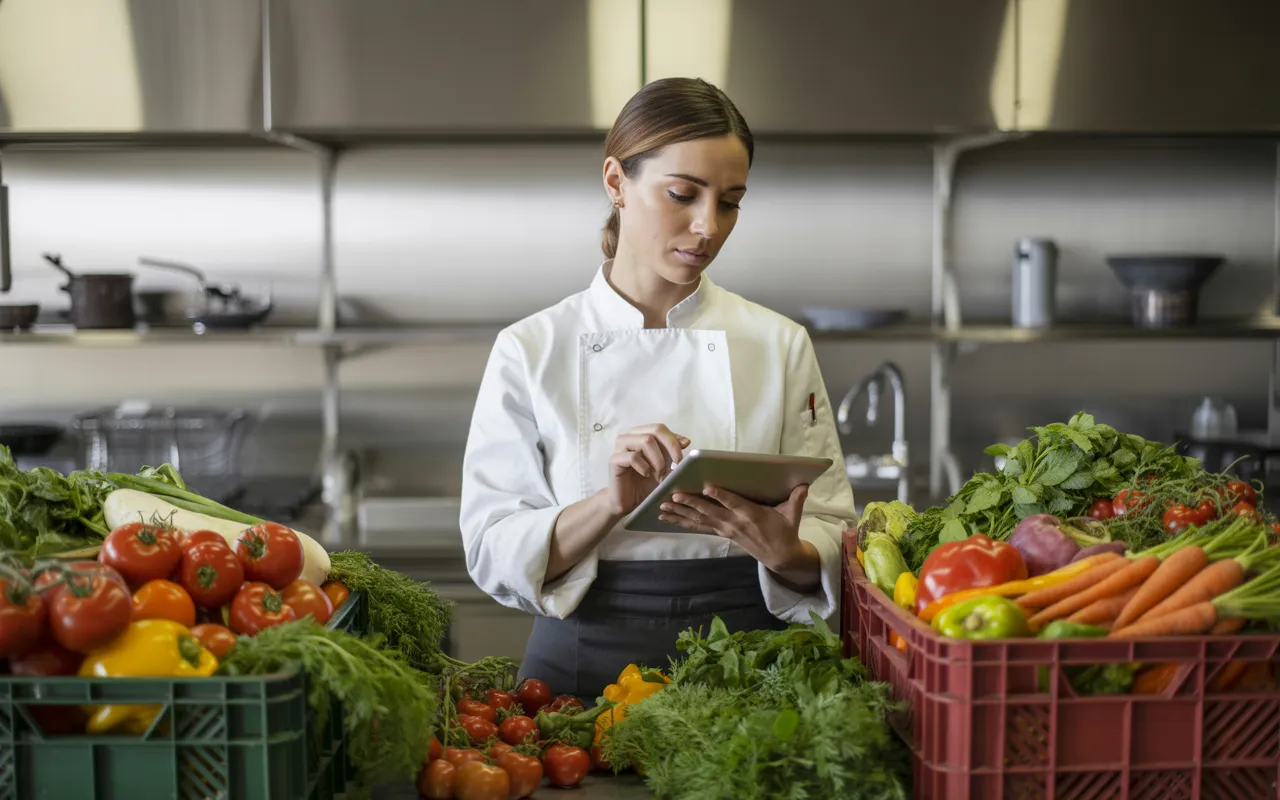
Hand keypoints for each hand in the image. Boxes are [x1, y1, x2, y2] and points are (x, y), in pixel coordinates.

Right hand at [605, 423, 689, 516]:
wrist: (629, 502)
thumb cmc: (647, 484)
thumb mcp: (665, 466)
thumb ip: (673, 452)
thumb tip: (686, 440)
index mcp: (642, 434)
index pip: (660, 428)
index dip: (674, 441)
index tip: (681, 458)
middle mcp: (630, 436)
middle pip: (654, 430)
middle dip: (670, 447)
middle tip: (675, 465)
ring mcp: (620, 447)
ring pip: (645, 440)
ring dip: (658, 460)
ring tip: (659, 474)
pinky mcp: (614, 460)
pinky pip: (632, 456)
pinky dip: (644, 467)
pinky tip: (646, 475)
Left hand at [659, 484, 810, 573]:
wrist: (779, 556)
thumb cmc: (785, 531)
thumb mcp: (793, 516)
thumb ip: (796, 500)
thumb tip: (804, 485)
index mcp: (752, 515)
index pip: (734, 503)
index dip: (721, 495)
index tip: (707, 486)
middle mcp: (735, 523)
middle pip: (710, 512)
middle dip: (691, 503)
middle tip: (674, 494)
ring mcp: (726, 530)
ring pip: (700, 520)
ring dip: (680, 513)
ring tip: (662, 506)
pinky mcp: (721, 533)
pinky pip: (698, 527)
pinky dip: (681, 522)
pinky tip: (666, 517)